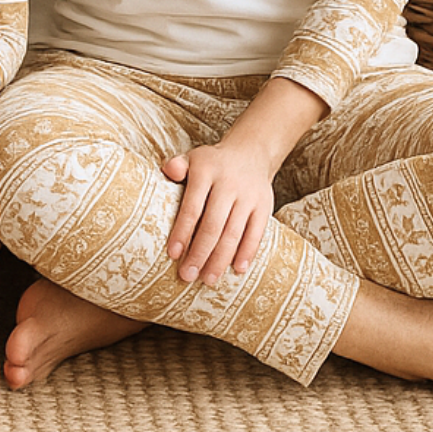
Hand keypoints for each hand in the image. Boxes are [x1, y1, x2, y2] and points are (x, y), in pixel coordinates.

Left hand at [162, 136, 275, 286]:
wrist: (250, 152)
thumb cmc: (212, 163)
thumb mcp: (192, 158)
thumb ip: (177, 165)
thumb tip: (168, 170)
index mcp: (206, 172)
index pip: (192, 207)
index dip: (182, 232)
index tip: (172, 255)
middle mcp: (228, 184)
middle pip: (213, 226)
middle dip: (200, 254)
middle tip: (188, 276)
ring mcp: (248, 196)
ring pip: (234, 233)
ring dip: (221, 259)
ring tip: (208, 279)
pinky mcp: (264, 206)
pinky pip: (256, 233)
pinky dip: (247, 253)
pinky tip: (237, 270)